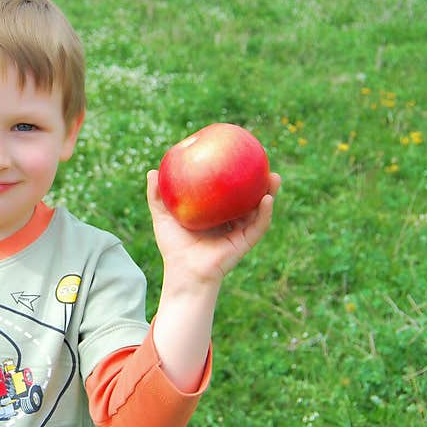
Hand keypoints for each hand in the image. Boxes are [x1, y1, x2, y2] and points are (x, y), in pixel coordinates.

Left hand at [145, 170, 280, 284]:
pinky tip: (267, 198)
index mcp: (214, 213)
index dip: (233, 175)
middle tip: (261, 161)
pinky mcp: (245, 242)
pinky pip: (259, 225)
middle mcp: (229, 220)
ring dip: (270, 192)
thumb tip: (152, 171)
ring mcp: (239, 231)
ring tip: (274, 176)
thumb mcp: (162, 216)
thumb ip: (157, 196)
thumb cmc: (173, 246)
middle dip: (257, 180)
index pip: (226, 191)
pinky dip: (265, 212)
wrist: (183, 271)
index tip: (236, 155)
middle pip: (247, 196)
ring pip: (259, 209)